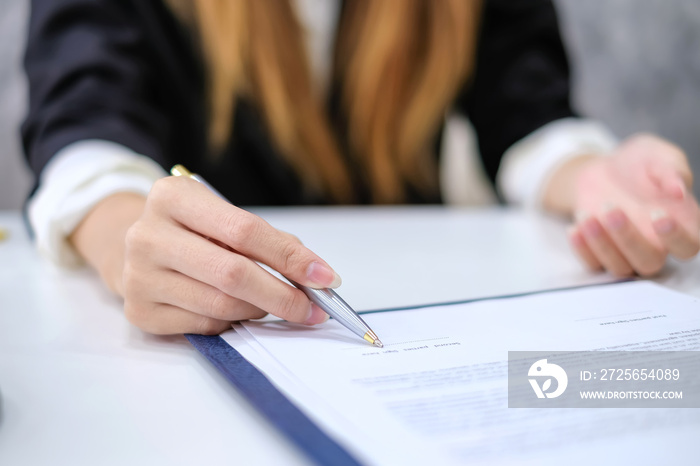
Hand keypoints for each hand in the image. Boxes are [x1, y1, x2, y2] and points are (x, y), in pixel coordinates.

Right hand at [93, 177, 338, 334]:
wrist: (136, 246)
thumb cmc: (193, 230)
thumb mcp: (223, 217)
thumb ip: (268, 240)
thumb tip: (315, 275)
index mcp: (172, 197)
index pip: (244, 230)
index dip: (290, 257)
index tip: (325, 277)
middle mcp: (148, 235)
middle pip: (233, 273)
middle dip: (284, 295)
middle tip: (313, 309)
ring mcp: (138, 276)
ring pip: (222, 304)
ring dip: (261, 309)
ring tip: (275, 304)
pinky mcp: (140, 311)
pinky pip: (204, 324)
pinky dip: (232, 320)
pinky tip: (238, 309)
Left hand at [568, 134, 699, 276]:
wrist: (606, 167)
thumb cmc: (642, 162)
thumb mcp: (659, 155)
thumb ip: (672, 170)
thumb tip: (679, 189)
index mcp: (682, 225)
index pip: (688, 246)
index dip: (676, 237)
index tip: (659, 215)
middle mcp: (656, 245)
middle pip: (649, 262)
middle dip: (629, 239)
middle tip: (612, 209)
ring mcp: (626, 252)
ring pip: (620, 267)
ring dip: (601, 245)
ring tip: (586, 215)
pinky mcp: (599, 253)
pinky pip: (592, 264)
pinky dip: (582, 249)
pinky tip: (574, 228)